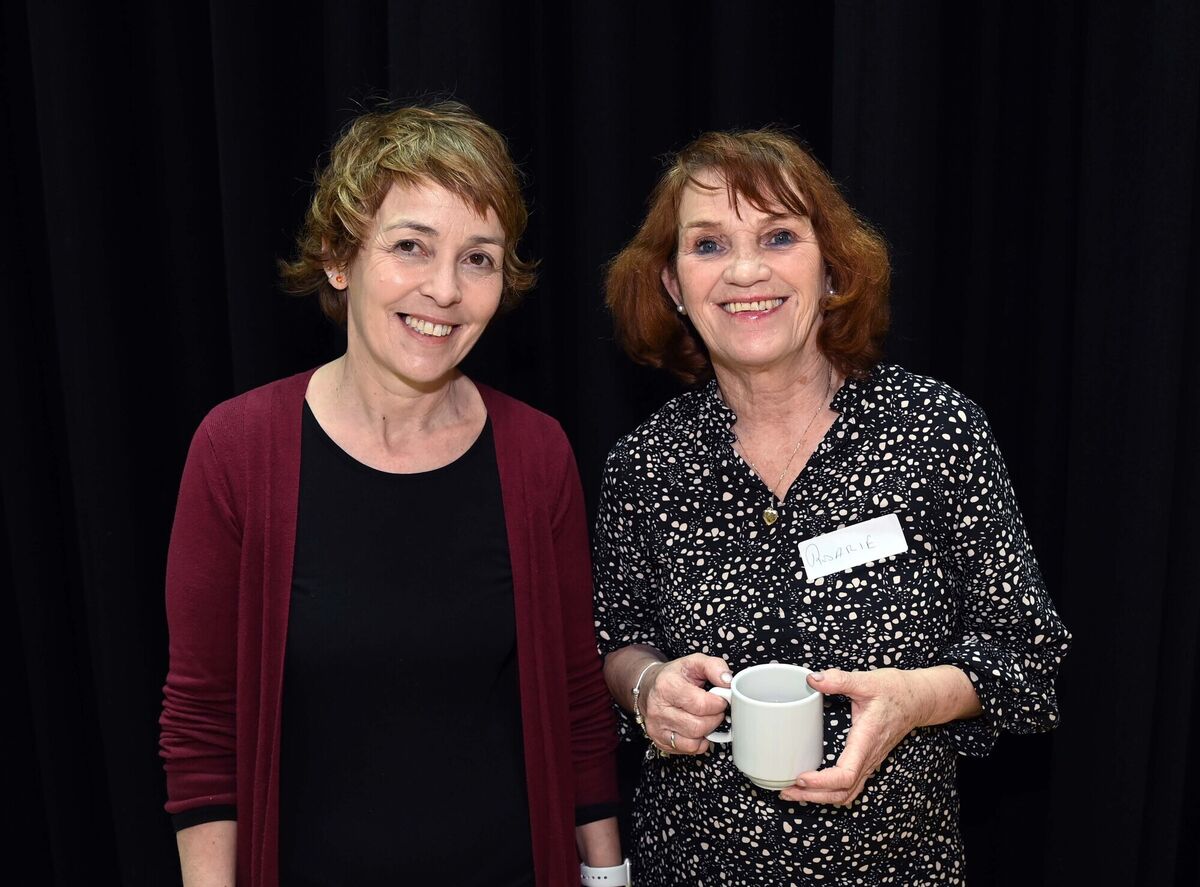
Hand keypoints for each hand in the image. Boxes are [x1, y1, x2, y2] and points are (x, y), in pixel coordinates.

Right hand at [642, 653, 731, 755]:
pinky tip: (697, 728)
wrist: (649, 687)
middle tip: (716, 710)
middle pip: (699, 726)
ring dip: (707, 731)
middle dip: (715, 718)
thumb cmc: (674, 676)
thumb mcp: (694, 662)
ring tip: (706, 718)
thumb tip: (727, 681)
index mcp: (667, 686)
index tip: (720, 699)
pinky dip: (699, 742)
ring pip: (694, 741)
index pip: (701, 705)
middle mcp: (658, 709)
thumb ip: (714, 666)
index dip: (718, 703)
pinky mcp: (660, 741)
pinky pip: (689, 750)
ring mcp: (657, 727)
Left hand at [779, 667, 934, 806]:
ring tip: (794, 792)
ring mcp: (869, 762)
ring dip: (820, 798)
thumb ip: (840, 680)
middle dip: (813, 796)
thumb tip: (813, 679)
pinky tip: (812, 784)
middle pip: (842, 793)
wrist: (918, 699)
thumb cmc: (895, 691)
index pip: (845, 775)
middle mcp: (868, 758)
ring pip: (846, 793)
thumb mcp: (867, 681)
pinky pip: (850, 786)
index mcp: (866, 741)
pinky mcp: (867, 761)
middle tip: (786, 791)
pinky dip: (829, 791)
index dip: (821, 782)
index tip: (800, 777)